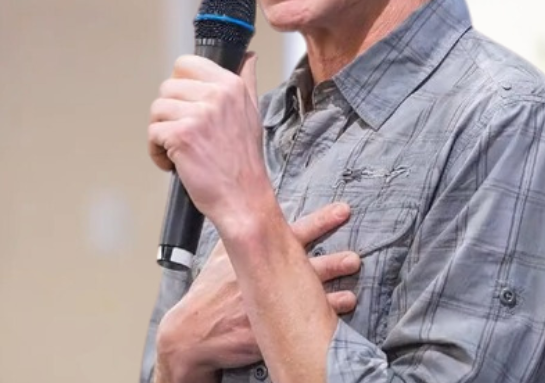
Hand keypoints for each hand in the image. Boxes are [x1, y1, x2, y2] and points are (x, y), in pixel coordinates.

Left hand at [148, 53, 268, 225]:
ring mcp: (199, 114)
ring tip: (178, 150)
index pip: (186, 63)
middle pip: (167, 87)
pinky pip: (153, 133)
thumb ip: (246, 80)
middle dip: (169, 113)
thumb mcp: (252, 112)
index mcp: (231, 85)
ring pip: (157, 110)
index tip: (185, 105)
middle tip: (184, 133)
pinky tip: (174, 163)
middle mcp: (216, 95)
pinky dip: (157, 152)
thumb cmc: (244, 161)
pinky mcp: (182, 135)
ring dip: (161, 133)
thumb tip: (247, 56)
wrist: (243, 197)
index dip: (179, 85)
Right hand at [155, 203, 361, 381]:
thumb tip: (254, 212)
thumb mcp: (221, 257)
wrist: (190, 333)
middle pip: (305, 266)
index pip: (293, 232)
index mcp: (255, 255)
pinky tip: (338, 316)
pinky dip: (323, 318)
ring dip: (333, 294)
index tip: (342, 212)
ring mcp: (266, 304)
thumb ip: (241, 235)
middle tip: (354, 258)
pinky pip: (301, 323)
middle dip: (333, 262)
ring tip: (352, 292)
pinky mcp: (266, 330)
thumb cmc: (207, 294)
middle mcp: (263, 277)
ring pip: (307, 296)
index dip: (321, 221)